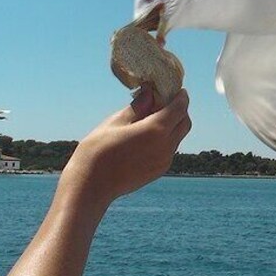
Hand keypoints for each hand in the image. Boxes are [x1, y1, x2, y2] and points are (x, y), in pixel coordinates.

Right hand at [65, 87, 190, 202]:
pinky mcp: (159, 171)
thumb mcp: (116, 122)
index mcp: (156, 130)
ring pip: (178, 137)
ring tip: (151, 118)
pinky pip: (170, 149)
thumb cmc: (98, 150)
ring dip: (172, 125)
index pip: (180, 108)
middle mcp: (166, 146)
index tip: (176, 89)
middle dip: (179, 110)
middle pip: (184, 123)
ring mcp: (164, 161)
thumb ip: (138, 107)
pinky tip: (147, 135)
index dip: (180, 96)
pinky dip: (166, 138)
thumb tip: (150, 93)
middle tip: (163, 102)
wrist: (91, 186)